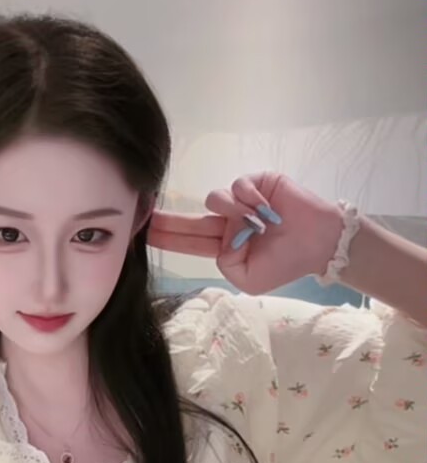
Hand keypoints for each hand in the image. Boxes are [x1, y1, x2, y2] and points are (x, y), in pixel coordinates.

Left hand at [147, 172, 344, 294]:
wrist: (320, 242)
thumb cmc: (287, 263)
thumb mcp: (250, 280)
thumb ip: (226, 265)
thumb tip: (220, 238)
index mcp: (226, 246)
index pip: (191, 243)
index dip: (169, 239)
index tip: (143, 235)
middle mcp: (229, 222)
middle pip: (191, 220)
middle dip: (169, 221)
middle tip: (145, 216)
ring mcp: (241, 201)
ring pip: (214, 200)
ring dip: (229, 211)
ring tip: (254, 223)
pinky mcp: (256, 182)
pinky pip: (238, 185)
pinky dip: (248, 199)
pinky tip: (265, 208)